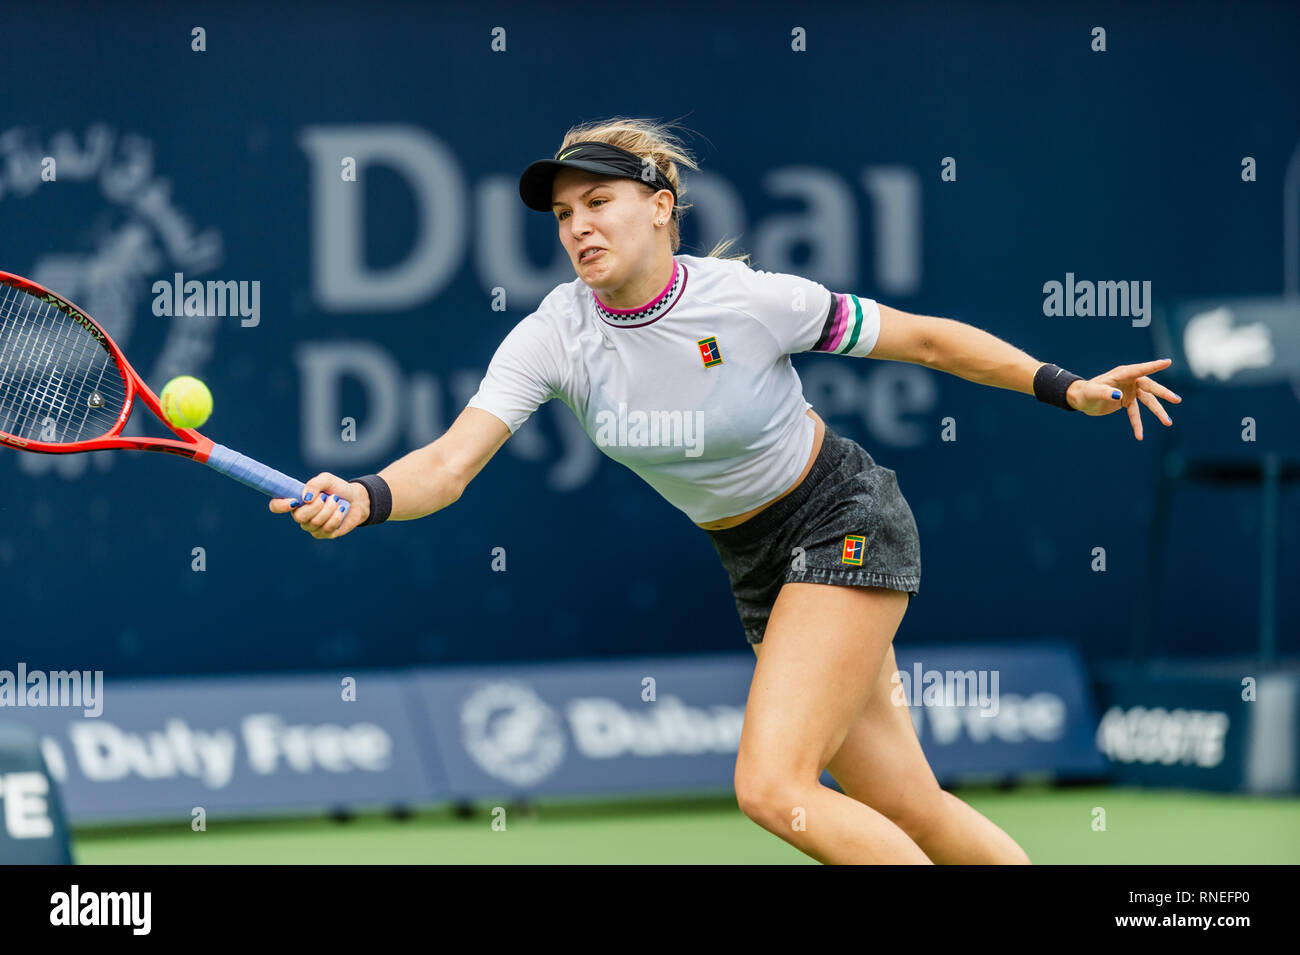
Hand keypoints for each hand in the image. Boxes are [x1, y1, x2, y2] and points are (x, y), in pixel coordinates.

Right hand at [268, 472, 370, 538]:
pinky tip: (341, 510)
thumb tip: (305, 498)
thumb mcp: (327, 480)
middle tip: (327, 497)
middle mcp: (300, 515)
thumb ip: (314, 484)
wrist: (356, 499)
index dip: (280, 505)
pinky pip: (327, 528)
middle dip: (316, 505)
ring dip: (330, 508)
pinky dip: (337, 516)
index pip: (276, 506)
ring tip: (336, 501)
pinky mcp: (324, 534)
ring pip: (315, 522)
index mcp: (296, 501)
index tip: (294, 501)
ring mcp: (311, 526)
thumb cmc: (338, 488)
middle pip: (299, 517)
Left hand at [1066, 358, 1181, 439]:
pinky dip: (1137, 424)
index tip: (1167, 362)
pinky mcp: (1127, 401)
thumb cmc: (1086, 392)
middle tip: (1177, 400)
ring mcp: (1130, 391)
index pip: (1140, 369)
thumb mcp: (1093, 392)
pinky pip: (1136, 413)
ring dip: (1157, 411)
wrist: (1081, 399)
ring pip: (1148, 401)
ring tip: (1168, 423)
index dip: (1153, 366)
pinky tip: (1140, 436)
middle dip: (1163, 394)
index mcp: (1122, 373)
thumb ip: (1105, 392)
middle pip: (1150, 387)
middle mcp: (1129, 380)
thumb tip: (1120, 397)